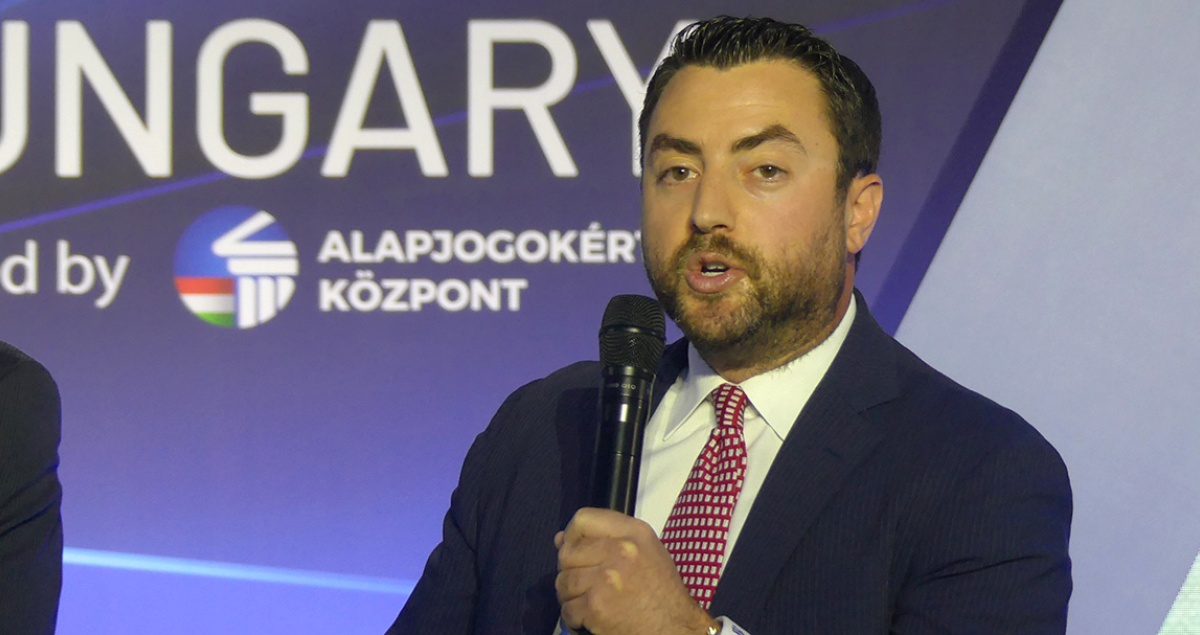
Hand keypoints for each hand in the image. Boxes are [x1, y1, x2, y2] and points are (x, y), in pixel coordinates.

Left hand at [555, 507, 719, 634]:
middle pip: (568, 552)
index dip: (572, 535)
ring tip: (591, 601)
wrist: (675, 629)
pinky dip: (575, 617)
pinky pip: (567, 609)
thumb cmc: (662, 593)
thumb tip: (560, 539)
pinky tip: (591, 617)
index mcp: (634, 533)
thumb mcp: (645, 552)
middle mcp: (621, 551)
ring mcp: (606, 579)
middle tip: (587, 583)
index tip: (575, 549)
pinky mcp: (596, 607)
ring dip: (571, 596)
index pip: (583, 519)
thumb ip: (604, 540)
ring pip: (563, 581)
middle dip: (571, 570)